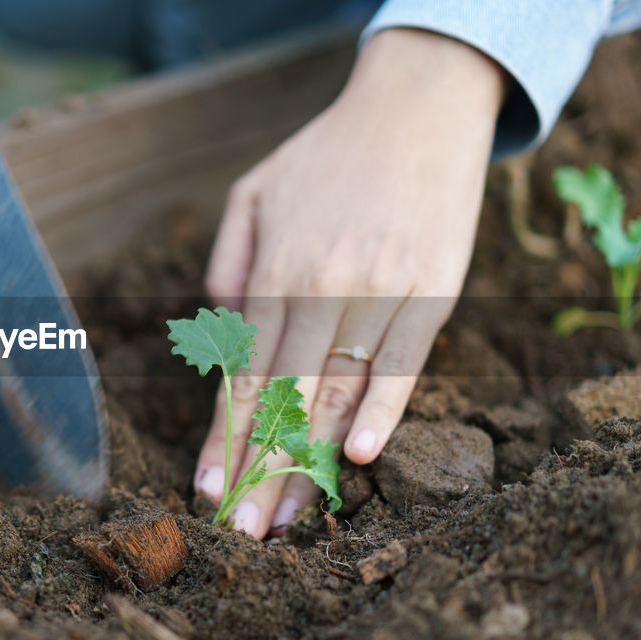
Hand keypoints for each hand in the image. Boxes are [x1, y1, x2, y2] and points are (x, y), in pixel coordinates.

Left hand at [194, 28, 506, 537]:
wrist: (418, 106)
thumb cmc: (326, 157)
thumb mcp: (253, 194)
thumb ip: (229, 266)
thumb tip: (222, 337)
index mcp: (275, 268)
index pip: (242, 372)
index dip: (225, 436)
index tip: (207, 489)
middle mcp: (322, 284)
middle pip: (285, 396)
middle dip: (260, 469)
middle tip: (242, 533)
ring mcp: (380, 289)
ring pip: (339, 389)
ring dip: (313, 461)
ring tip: (290, 520)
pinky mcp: (433, 290)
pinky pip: (405, 362)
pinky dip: (384, 409)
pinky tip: (363, 458)